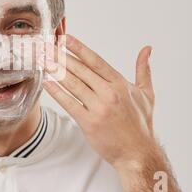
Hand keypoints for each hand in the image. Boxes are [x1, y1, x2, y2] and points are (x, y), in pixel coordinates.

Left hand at [42, 34, 184, 191]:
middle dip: (62, 56)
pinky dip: (56, 92)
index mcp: (121, 84)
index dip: (79, 48)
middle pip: (81, 70)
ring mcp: (99, 108)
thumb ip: (144, 70)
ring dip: (55, 71)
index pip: (96, 61)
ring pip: (72, 84)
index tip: (66, 38)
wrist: (138, 154)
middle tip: (47, 46)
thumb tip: (147, 49)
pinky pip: (69, 103)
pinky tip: (47, 83)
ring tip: (43, 60)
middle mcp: (109, 93)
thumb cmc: (141, 124)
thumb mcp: (146, 94)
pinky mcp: (89, 122)